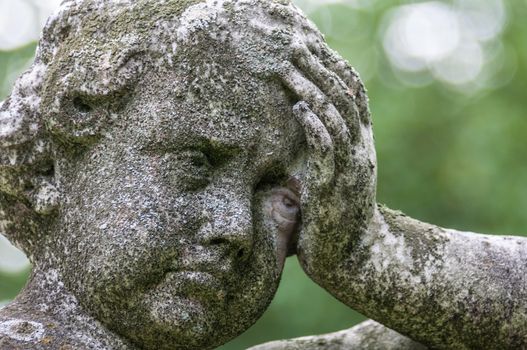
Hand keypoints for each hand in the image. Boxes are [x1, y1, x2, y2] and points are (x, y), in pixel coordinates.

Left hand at [276, 43, 376, 280]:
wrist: (355, 256)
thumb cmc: (339, 215)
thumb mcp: (336, 174)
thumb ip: (325, 149)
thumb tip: (303, 123)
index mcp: (361, 143)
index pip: (355, 95)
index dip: (336, 68)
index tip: (316, 47)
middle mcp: (361, 149)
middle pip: (344, 98)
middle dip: (319, 69)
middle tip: (295, 47)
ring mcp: (351, 166)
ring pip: (334, 117)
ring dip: (310, 90)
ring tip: (286, 69)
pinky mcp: (336, 185)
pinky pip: (327, 147)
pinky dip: (313, 124)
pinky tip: (297, 107)